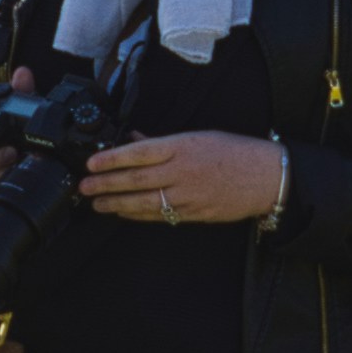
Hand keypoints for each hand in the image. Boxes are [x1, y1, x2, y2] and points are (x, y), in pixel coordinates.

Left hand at [81, 129, 286, 228]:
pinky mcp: (194, 213)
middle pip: (136, 179)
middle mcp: (183, 171)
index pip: (139, 152)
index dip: (112, 159)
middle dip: (107, 184)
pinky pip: (160, 215)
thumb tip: (135, 139)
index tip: (92, 163)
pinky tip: (123, 214)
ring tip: (97, 203)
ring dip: (117, 204)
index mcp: (183, 146)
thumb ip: (163, 142)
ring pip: (145, 202)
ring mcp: (188, 195)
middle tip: (85, 187)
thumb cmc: (234, 152)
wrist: (266, 177)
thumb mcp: (198, 137)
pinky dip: (139, 215)